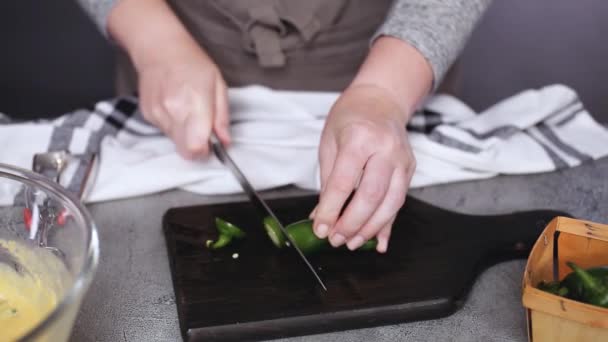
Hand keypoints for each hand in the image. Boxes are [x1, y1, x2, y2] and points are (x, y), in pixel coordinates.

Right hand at [107, 0, 230, 158]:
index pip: (195, 146)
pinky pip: (164, 131)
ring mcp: (157, 114)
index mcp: (195, 103)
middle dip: (197, 147)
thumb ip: (222, 117)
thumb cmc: (193, 63)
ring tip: (188, 111)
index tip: (211, 145)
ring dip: (185, 134)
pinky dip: (173, 126)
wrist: (160, 49)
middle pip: (185, 150)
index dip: (205, 152)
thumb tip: (225, 142)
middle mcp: (173, 111)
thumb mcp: (218, 85)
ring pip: (175, 141)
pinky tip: (176, 107)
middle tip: (203, 131)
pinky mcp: (147, 114)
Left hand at [312, 84, 415, 252]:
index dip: (331, 209)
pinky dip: (388, 225)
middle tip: (336, 239)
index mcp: (360, 138)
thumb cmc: (351, 118)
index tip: (320, 228)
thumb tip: (322, 215)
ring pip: (390, 203)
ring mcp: (402, 160)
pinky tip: (378, 242)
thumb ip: (328, 181)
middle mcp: (386, 149)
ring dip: (370, 228)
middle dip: (352, 224)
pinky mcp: (410, 170)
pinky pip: (399, 203)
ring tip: (351, 242)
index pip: (344, 181)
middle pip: (371, 195)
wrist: (381, 100)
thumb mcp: (329, 142)